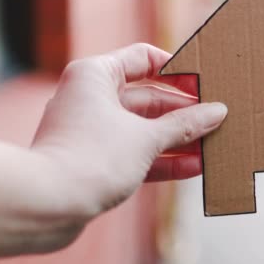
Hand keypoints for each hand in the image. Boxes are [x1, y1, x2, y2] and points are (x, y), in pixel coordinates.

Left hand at [31, 43, 226, 213]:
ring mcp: (92, 130)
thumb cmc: (91, 158)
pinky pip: (135, 152)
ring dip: (177, 138)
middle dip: (184, 112)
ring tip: (210, 145)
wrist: (47, 205)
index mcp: (96, 75)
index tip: (203, 83)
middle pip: (149, 97)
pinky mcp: (95, 159)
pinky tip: (193, 166)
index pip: (144, 58)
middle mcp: (91, 98)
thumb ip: (184, 124)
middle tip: (215, 119)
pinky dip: (162, 158)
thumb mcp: (147, 138)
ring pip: (144, 128)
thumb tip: (217, 112)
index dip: (176, 69)